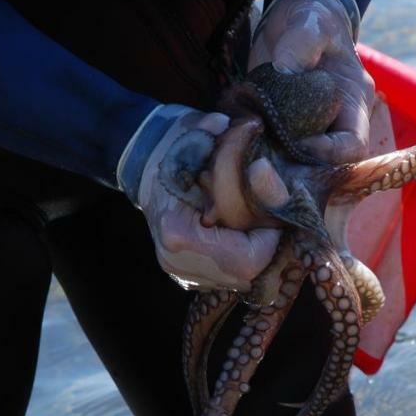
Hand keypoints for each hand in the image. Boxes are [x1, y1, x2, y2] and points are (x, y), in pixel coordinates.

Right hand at [117, 106, 281, 291]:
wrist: (144, 160)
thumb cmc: (177, 146)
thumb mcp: (203, 137)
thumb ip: (228, 147)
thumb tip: (254, 160)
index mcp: (178, 232)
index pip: (247, 260)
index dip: (269, 238)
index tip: (270, 213)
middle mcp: (175, 261)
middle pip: (244, 275)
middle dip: (264, 248)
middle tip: (267, 219)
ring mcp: (179, 272)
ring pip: (237, 279)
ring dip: (253, 255)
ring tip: (253, 225)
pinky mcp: (185, 274)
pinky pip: (226, 276)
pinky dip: (239, 258)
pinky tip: (237, 233)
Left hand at [248, 0, 375, 164]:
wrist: (295, 17)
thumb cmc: (313, 17)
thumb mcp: (311, 22)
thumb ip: (302, 42)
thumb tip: (285, 70)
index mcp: (352, 104)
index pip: (352, 147)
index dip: (328, 153)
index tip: (296, 141)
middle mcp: (333, 124)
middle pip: (322, 166)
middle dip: (293, 168)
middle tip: (260, 159)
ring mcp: (307, 129)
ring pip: (294, 165)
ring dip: (268, 163)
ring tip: (241, 150)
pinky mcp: (281, 129)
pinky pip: (271, 150)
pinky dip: (251, 149)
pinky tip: (229, 139)